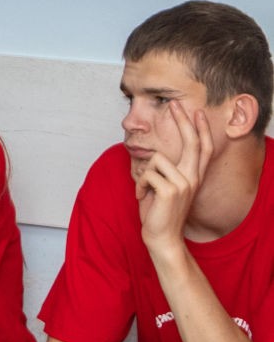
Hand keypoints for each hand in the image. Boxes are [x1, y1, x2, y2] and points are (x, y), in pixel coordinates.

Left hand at [138, 103, 214, 255]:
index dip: (201, 130)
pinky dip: (138, 185)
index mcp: (193, 177)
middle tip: (175, 104)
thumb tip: (157, 157)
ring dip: (143, 174)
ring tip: (146, 190)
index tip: (196, 112)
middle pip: (192, 143)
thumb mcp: (165, 188)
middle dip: (183, 121)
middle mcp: (192, 178)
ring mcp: (183, 184)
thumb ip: (167, 172)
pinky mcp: (169, 190)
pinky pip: (146, 174)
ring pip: (156, 159)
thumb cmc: (159, 212)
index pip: (202, 149)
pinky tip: (142, 197)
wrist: (162, 237)